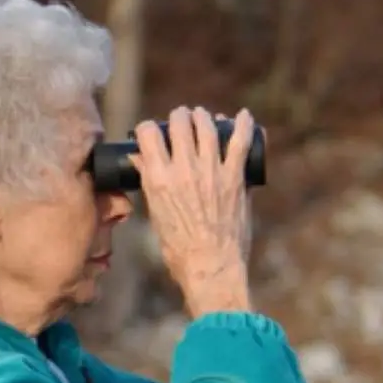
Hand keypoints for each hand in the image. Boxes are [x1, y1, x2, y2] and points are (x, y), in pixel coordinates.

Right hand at [132, 106, 255, 317]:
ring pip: (207, 126)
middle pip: (179, 122)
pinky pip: (240, 142)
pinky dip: (243, 125)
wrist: (211, 266)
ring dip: (203, 117)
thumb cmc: (179, 248)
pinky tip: (243, 116)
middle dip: (178, 117)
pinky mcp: (235, 178)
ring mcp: (212, 171)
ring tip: (202, 117)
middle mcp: (184, 169)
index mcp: (159, 179)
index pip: (148, 133)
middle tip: (181, 120)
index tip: (152, 132)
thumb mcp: (155, 213)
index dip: (148, 128)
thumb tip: (139, 160)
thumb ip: (148, 182)